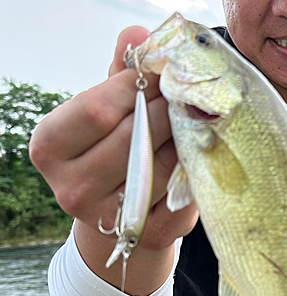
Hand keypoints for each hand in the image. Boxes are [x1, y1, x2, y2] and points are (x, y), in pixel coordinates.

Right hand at [30, 26, 198, 253]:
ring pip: (162, 166)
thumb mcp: (104, 113)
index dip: (138, 85)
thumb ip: (119, 75)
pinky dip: (196, 169)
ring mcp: (108, 218)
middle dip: (167, 109)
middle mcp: (71, 188)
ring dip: (187, 137)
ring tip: (198, 119)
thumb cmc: (109, 151)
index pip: (98, 108)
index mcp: (50, 148)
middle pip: (132, 137)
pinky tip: (199, 154)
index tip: (164, 71)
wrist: (115, 211)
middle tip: (189, 94)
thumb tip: (138, 32)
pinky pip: (181, 194)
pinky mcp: (146, 235)